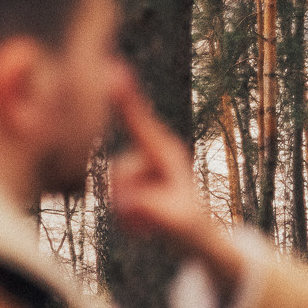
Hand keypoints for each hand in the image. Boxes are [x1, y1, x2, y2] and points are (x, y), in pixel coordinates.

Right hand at [108, 75, 243, 290]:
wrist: (194, 234)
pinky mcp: (128, 179)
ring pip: (114, 190)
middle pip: (119, 172)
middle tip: (147, 222)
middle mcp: (150, 153)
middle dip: (128, 200)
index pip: (141, 124)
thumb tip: (124, 204)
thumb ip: (153, 212)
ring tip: (155, 224)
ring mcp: (138, 166)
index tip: (115, 73)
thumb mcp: (178, 223)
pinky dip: (125, 218)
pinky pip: (113, 200)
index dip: (126, 101)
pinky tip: (146, 224)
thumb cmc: (191, 226)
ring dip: (129, 213)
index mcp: (166, 153)